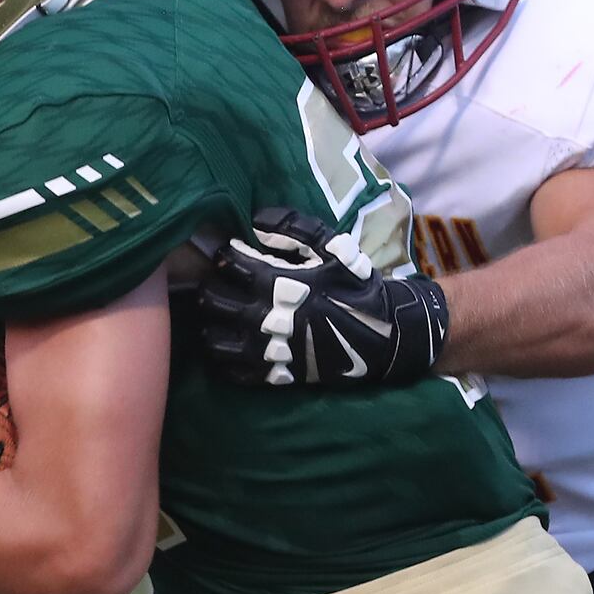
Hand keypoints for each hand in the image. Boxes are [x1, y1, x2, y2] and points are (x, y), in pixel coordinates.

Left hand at [200, 208, 447, 386]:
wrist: (383, 336)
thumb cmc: (355, 287)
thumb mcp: (334, 248)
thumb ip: (294, 228)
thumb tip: (256, 218)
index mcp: (276, 283)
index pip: (228, 263)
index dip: (224, 253)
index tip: (231, 251)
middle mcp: (263, 317)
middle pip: (211, 300)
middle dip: (210, 285)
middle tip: (220, 281)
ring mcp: (266, 349)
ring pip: (213, 338)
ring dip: (210, 323)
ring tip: (221, 313)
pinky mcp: (274, 374)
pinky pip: (231, 370)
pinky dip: (224, 356)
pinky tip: (233, 342)